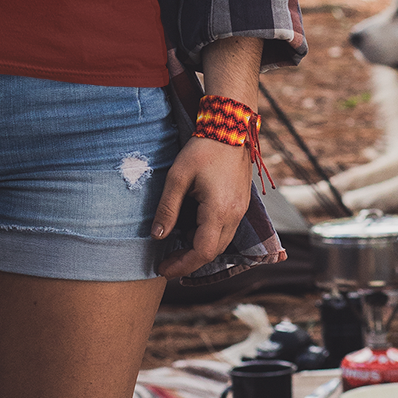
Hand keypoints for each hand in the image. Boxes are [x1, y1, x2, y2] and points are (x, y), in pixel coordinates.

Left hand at [152, 136, 253, 280]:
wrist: (231, 129)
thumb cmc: (203, 149)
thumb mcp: (178, 177)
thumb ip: (168, 208)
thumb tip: (157, 236)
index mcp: (219, 211)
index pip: (202, 252)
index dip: (182, 265)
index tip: (163, 269)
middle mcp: (234, 215)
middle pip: (212, 252)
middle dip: (188, 261)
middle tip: (165, 262)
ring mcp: (240, 210)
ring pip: (220, 243)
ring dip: (198, 249)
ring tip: (174, 247)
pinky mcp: (241, 204)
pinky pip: (225, 230)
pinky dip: (207, 236)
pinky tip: (190, 229)